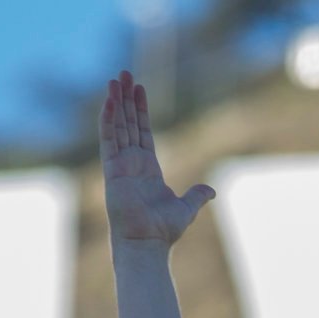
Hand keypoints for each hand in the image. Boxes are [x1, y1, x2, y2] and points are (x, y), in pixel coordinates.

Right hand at [99, 70, 214, 245]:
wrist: (148, 242)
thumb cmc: (163, 230)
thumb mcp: (186, 207)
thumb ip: (196, 195)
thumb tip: (210, 190)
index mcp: (148, 169)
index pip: (143, 132)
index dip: (141, 111)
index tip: (139, 89)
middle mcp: (132, 164)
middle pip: (128, 124)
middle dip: (126, 99)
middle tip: (124, 75)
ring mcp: (120, 165)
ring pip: (117, 126)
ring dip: (115, 103)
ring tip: (115, 79)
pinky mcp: (111, 170)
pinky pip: (109, 140)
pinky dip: (108, 120)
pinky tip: (109, 102)